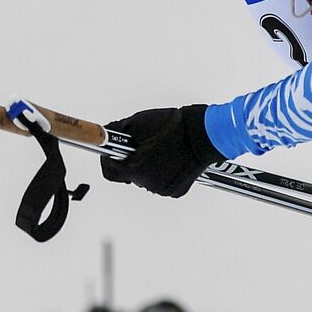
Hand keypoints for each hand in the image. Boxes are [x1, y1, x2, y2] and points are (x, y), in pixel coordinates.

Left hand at [100, 105, 224, 198]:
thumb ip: (118, 130)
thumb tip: (107, 133)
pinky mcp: (176, 190)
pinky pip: (163, 183)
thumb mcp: (140, 121)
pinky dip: (165, 172)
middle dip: (132, 161)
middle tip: (143, 145)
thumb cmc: (175, 126)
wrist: (204, 134)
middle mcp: (147, 182)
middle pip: (129, 175)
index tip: (112, 151)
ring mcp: (163, 189)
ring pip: (147, 179)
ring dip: (149, 167)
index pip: (109, 171)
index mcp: (135, 167)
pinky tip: (173, 157)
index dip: (109, 159)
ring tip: (161, 149)